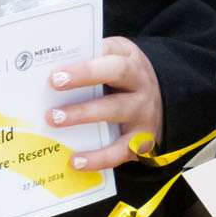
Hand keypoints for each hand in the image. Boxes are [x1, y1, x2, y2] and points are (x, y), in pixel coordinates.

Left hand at [45, 36, 162, 171]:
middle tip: (54, 84)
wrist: (163, 104)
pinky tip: (75, 161)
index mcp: (131, 61)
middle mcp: (141, 85)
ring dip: (83, 115)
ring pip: (116, 111)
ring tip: (55, 119)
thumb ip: (92, 59)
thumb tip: (52, 69)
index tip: (58, 71)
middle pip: (118, 73)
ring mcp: (143, 114)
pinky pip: (119, 151)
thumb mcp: (117, 60)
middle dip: (85, 77)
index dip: (86, 64)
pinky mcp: (141, 142)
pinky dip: (97, 158)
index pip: (111, 55)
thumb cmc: (124, 78)